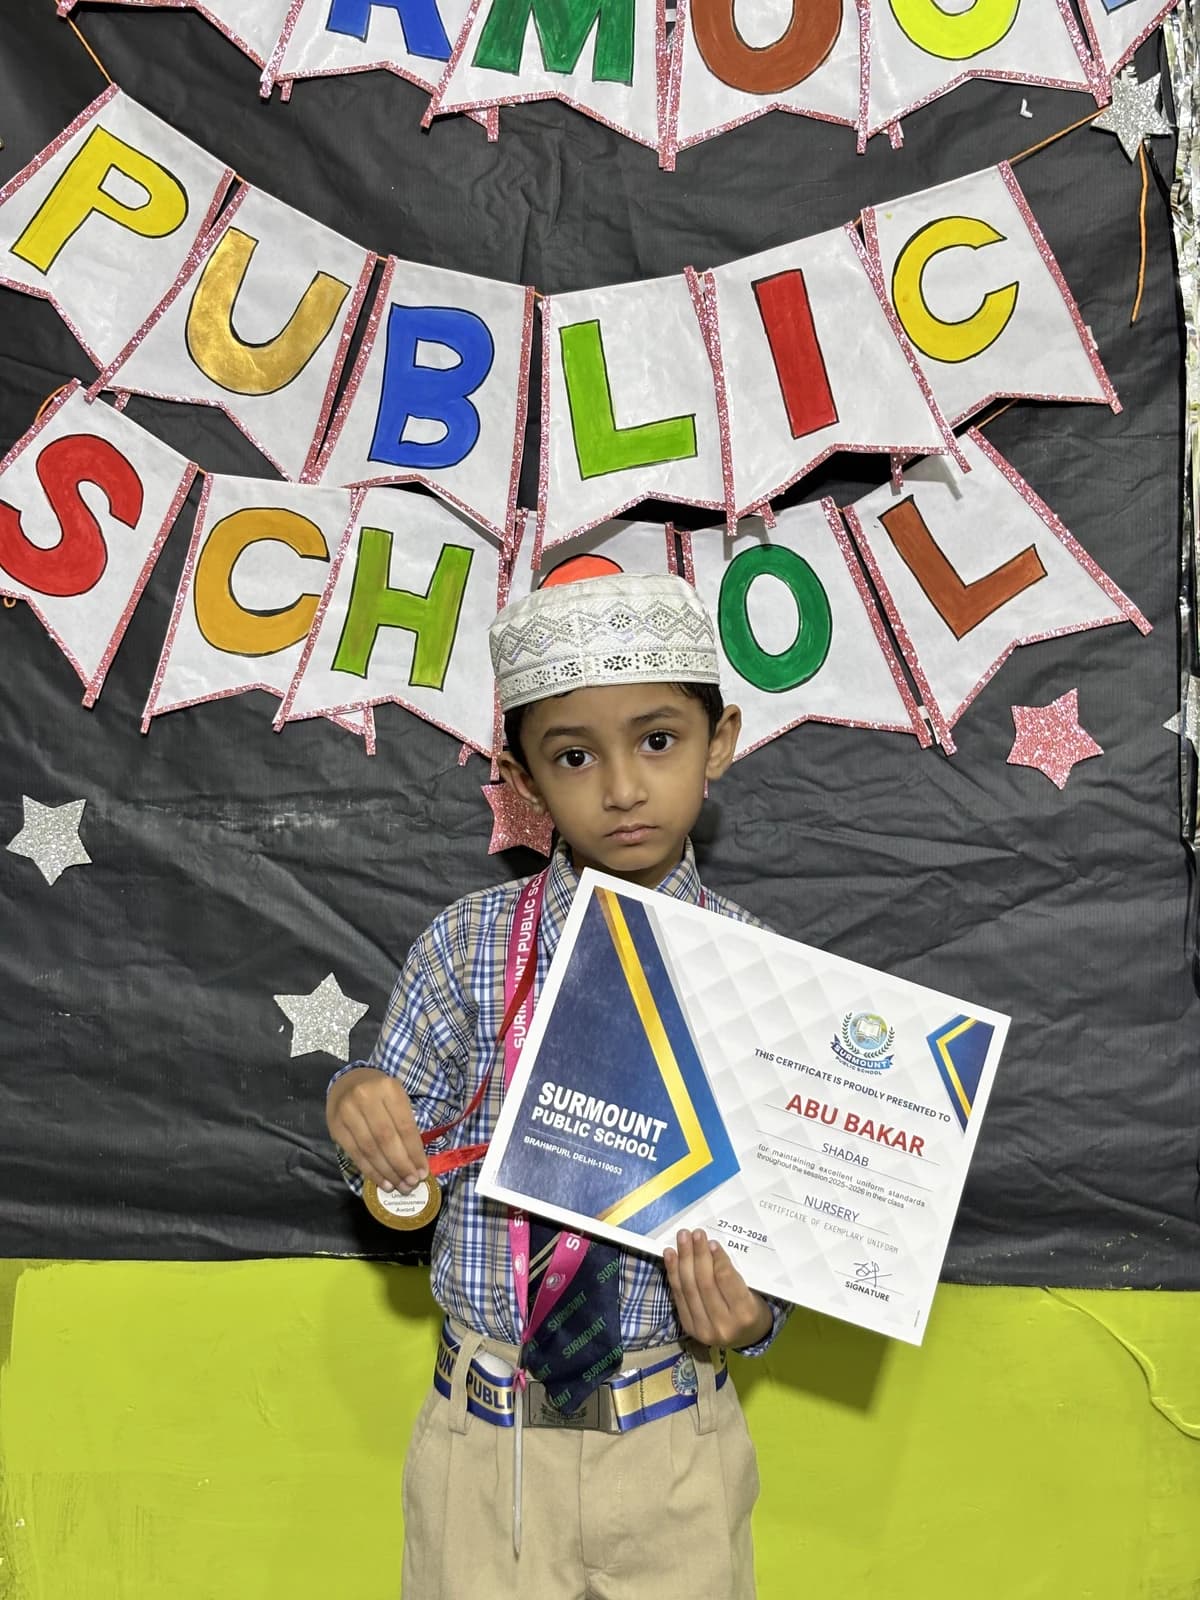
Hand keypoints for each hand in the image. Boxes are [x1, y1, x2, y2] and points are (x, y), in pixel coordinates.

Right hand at [326, 1068, 427, 1193]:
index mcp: (388, 1088)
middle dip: (401, 1165)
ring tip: (399, 1186)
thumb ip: (406, 1124)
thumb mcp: (396, 1099)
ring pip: (370, 1149)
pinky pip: (355, 1154)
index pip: (405, 1126)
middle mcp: (366, 1098)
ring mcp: (348, 1112)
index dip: (414, 1152)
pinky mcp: (336, 1127)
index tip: (423, 1172)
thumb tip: (417, 1162)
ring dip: (387, 1172)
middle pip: (386, 1139)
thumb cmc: (379, 1094)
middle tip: (411, 1184)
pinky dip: (371, 1171)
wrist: (347, 1082)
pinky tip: (382, 1182)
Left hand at [663, 1229, 772, 1349]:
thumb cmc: (752, 1307)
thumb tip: (709, 1247)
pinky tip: (670, 1255)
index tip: (711, 1241)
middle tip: (695, 1233)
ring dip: (683, 1260)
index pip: (726, 1280)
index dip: (717, 1258)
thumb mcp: (752, 1291)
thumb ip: (732, 1273)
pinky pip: (678, 1296)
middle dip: (698, 1254)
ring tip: (682, 1239)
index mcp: (745, 1314)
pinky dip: (673, 1273)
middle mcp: (723, 1325)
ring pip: (689, 1288)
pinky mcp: (689, 1328)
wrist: (746, 1337)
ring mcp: (703, 1329)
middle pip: (704, 1283)